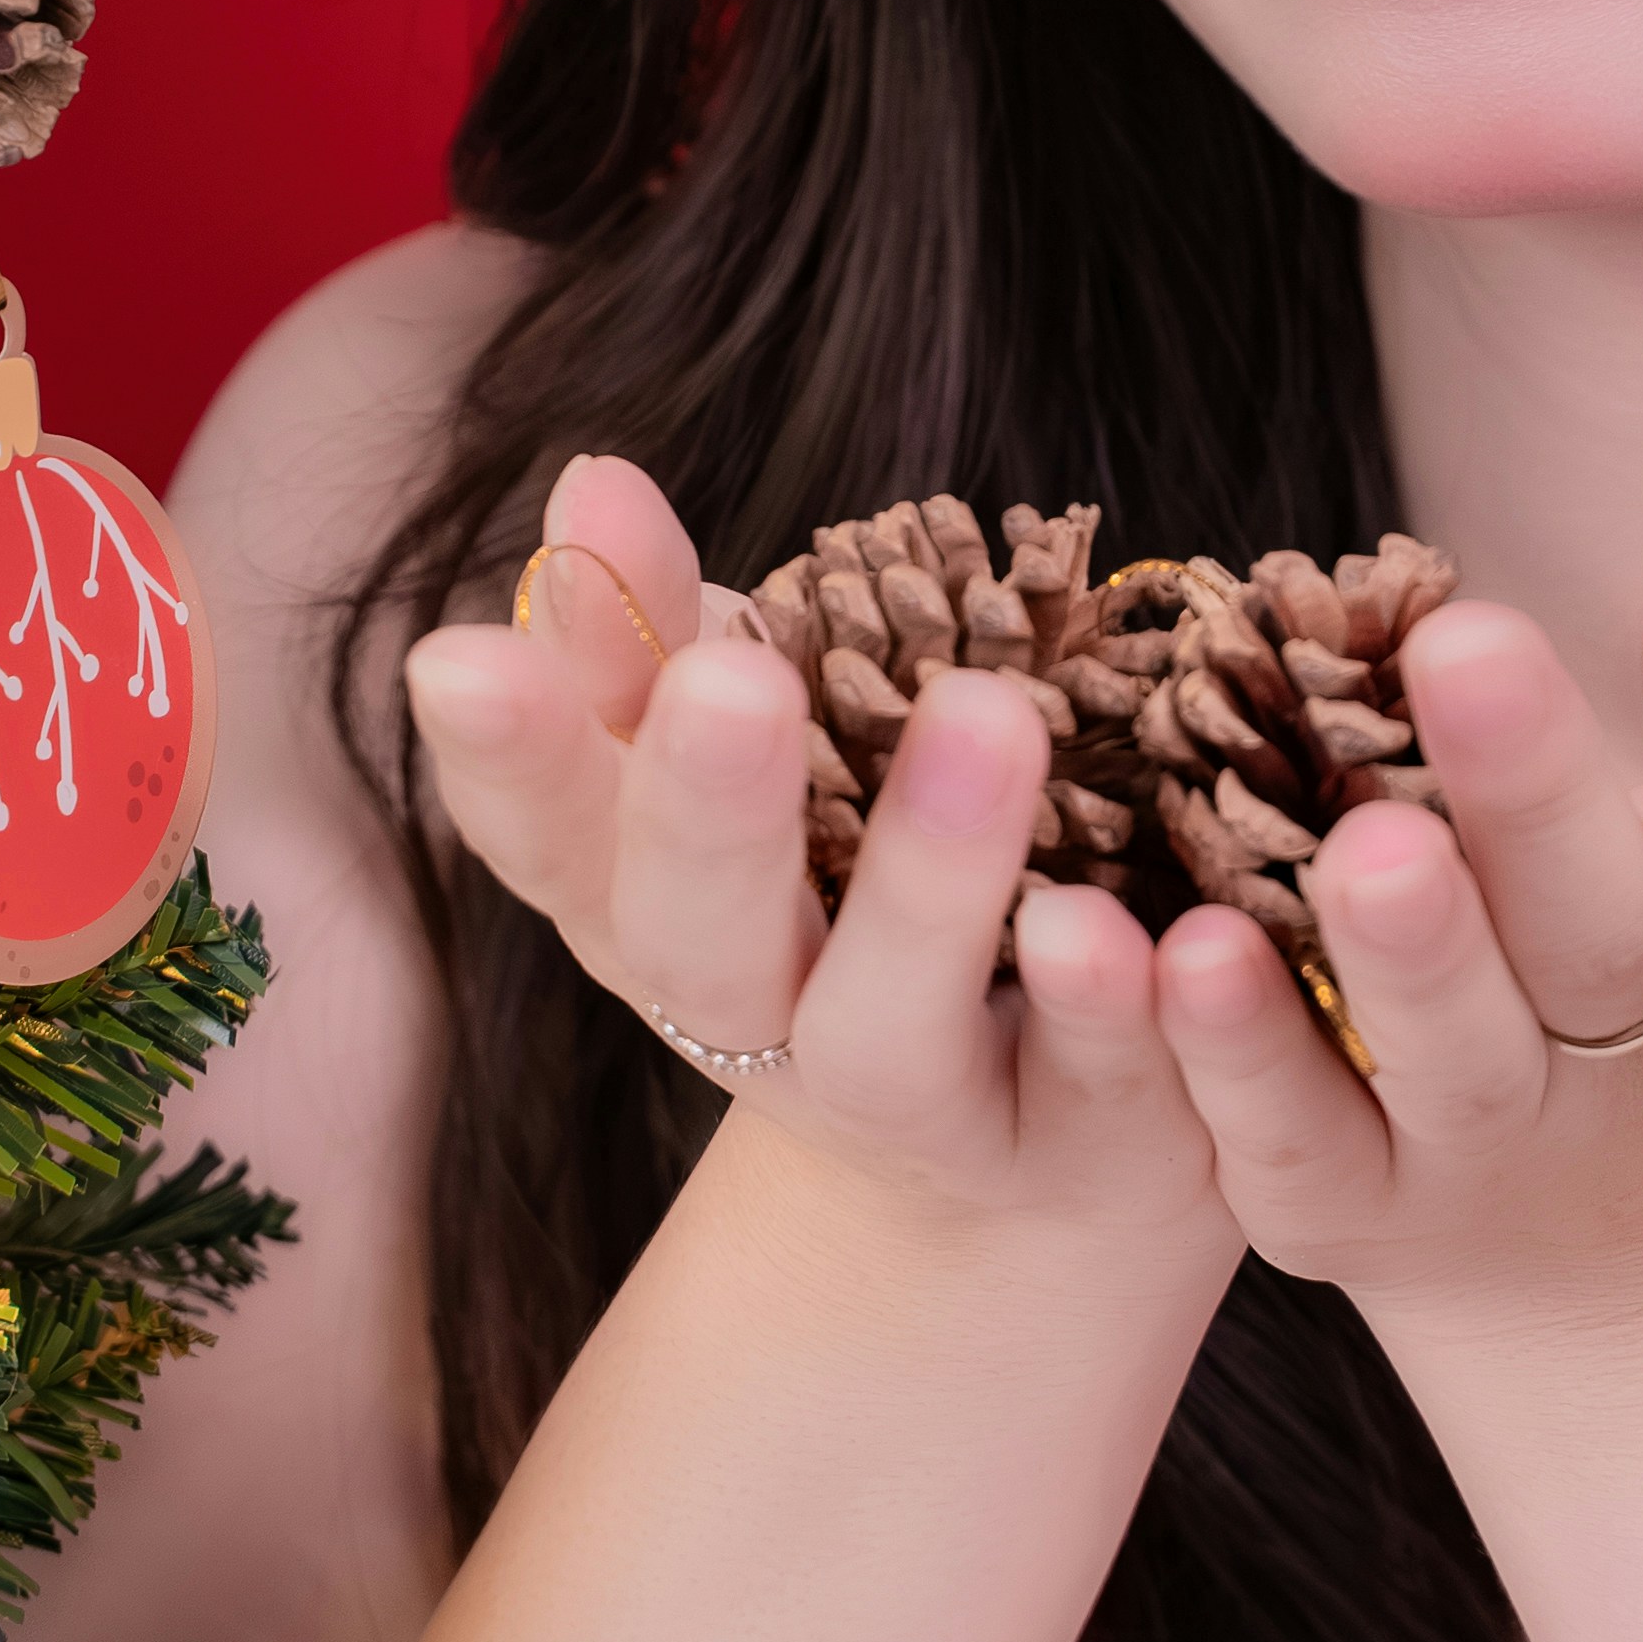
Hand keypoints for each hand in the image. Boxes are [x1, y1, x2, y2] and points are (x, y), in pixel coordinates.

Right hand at [401, 451, 1223, 1267]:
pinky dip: (1129, 1010)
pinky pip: (1108, 1089)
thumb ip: (669, 632)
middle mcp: (763, 1033)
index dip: (506, 760)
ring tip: (989, 717)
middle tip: (729, 674)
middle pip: (701, 946)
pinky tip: (1179, 928)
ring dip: (930, 885)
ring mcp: (920, 1113)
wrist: (1046, 1160)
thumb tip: (594, 481)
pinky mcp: (1084, 1151)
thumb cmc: (861, 899)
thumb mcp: (768, 759)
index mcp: (657, 920)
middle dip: (706, 812)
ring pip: (894, 1034)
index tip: (463, 655)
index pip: (551, 840)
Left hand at [1158, 576, 1642, 1352]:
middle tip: (1472, 645)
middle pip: (1598, 949)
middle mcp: (1637, 1081)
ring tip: (1358, 840)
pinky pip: (1286, 1139)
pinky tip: (1184, 950)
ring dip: (1401, 951)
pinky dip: (1233, 1055)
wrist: (1637, 1271)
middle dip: (1537, 799)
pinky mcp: (1340, 1210)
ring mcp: (1484, 1156)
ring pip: (1448, 1058)